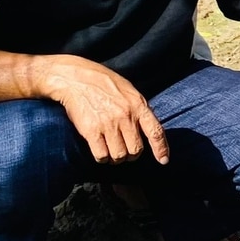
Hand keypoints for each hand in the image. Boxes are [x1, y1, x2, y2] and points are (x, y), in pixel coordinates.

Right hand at [35, 55, 169, 164]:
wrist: (76, 79)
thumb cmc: (104, 83)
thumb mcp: (129, 91)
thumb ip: (139, 109)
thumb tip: (147, 130)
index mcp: (138, 105)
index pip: (155, 131)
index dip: (161, 149)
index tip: (163, 161)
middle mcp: (125, 116)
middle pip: (136, 150)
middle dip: (132, 155)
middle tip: (125, 150)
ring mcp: (108, 124)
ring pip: (119, 156)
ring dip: (116, 158)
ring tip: (111, 150)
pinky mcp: (91, 131)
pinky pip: (102, 155)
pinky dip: (102, 158)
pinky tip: (100, 150)